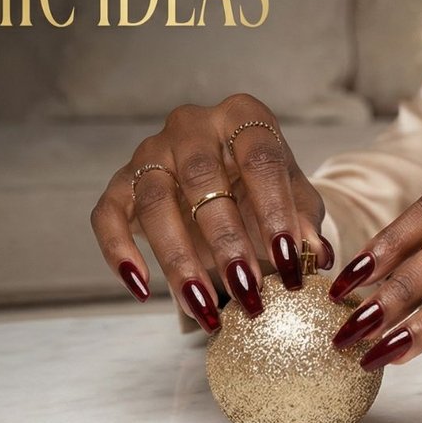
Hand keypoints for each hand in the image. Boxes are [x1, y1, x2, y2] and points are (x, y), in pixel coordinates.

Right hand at [89, 94, 333, 333]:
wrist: (227, 184)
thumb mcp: (295, 199)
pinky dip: (119, 253)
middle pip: (202, 177)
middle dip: (227, 239)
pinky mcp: (120, 182)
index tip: (288, 258)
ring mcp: (151, 151)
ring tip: (203, 306)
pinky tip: (142, 289)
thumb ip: (305, 222)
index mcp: (243, 116)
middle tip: (247, 290)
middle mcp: (192, 125)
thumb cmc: (265, 189)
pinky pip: (106, 215)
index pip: (260, 157)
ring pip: (154, 201)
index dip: (275, 209)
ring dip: (179, 258)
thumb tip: (315, 254)